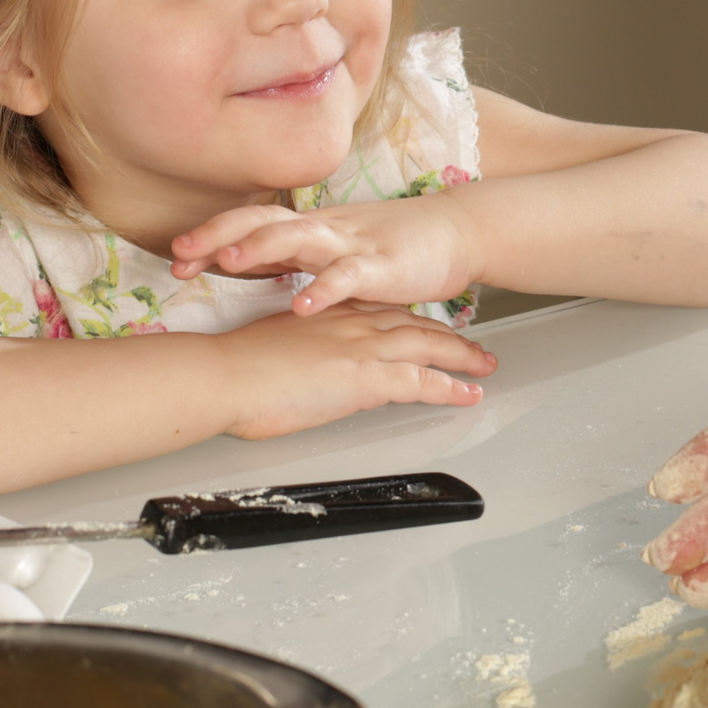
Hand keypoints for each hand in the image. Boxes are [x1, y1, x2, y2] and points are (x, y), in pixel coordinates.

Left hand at [171, 199, 480, 314]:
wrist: (458, 232)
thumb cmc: (398, 244)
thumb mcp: (338, 247)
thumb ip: (297, 253)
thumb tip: (249, 262)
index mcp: (313, 227)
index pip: (253, 221)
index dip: (213, 234)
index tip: (177, 255)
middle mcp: (326, 229)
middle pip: (264, 222)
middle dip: (220, 236)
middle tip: (182, 255)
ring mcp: (354, 244)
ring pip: (300, 238)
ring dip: (263, 248)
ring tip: (229, 262)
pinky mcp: (383, 266)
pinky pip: (349, 277)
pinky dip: (324, 290)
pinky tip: (302, 305)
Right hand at [217, 300, 498, 438]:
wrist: (222, 375)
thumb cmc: (234, 368)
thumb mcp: (274, 345)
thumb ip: (299, 349)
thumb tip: (306, 365)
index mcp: (329, 314)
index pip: (382, 313)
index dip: (409, 320)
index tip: (428, 325)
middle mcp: (352, 324)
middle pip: (413, 326)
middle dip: (448, 337)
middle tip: (474, 347)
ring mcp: (362, 348)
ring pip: (427, 347)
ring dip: (461, 358)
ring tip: (485, 367)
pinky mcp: (365, 377)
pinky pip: (421, 382)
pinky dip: (450, 388)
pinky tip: (468, 394)